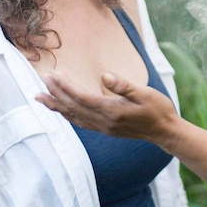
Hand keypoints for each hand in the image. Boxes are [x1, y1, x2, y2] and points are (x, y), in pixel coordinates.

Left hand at [36, 72, 180, 150]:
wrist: (165, 131)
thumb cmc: (158, 109)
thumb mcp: (145, 93)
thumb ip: (124, 85)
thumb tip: (104, 76)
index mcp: (112, 111)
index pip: (82, 98)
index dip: (66, 86)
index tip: (54, 75)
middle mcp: (104, 122)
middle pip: (74, 107)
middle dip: (56, 93)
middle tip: (43, 79)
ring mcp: (104, 128)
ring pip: (74, 117)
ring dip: (57, 106)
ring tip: (41, 97)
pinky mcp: (106, 129)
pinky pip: (80, 122)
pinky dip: (67, 115)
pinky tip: (61, 110)